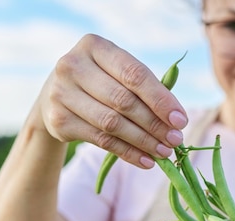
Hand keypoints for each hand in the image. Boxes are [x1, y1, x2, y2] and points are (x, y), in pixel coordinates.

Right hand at [34, 34, 187, 167]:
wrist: (54, 96)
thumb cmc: (99, 82)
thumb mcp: (117, 74)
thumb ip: (144, 88)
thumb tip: (177, 120)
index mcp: (94, 46)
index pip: (134, 74)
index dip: (160, 99)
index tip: (180, 121)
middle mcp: (73, 66)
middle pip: (123, 101)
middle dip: (154, 124)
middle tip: (175, 140)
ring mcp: (61, 93)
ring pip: (112, 123)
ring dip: (143, 141)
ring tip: (164, 152)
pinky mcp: (58, 120)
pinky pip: (101, 140)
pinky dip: (127, 152)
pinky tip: (146, 160)